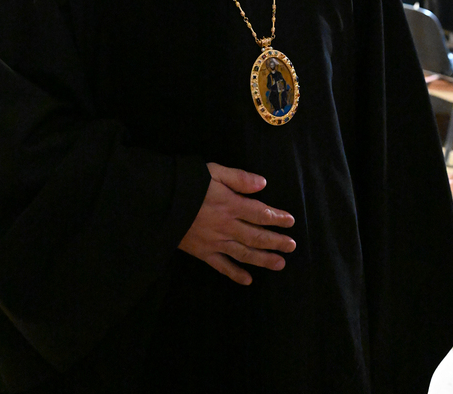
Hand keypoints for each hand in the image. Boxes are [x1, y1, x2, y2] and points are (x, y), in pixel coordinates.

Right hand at [178, 162, 295, 285]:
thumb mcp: (213, 172)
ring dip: (263, 259)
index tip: (290, 222)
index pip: (260, 213)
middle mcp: (226, 226)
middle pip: (256, 236)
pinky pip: (222, 266)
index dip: (277, 217)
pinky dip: (235, 274)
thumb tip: (263, 184)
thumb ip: (239, 178)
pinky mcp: (203, 253)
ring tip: (280, 264)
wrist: (160, 204)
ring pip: (244, 253)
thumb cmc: (188, 184)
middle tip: (292, 246)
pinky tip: (248, 281)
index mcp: (230, 205)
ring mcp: (215, 242)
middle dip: (276, 241)